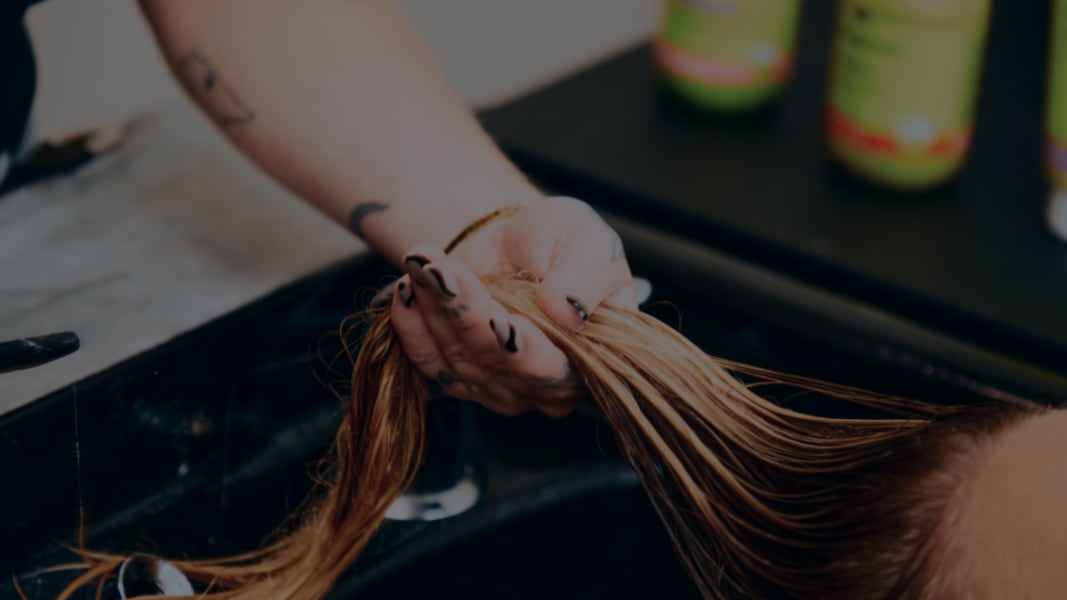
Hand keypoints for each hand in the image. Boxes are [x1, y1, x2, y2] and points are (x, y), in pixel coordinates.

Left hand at [388, 196, 635, 416]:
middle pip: (496, 364)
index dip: (527, 354)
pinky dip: (410, 323)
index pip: (555, 374)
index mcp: (586, 363)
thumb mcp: (593, 245)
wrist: (520, 237)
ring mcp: (494, 382)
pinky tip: (406, 286)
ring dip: (433, 306)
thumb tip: (567, 312)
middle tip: (442, 272)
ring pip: (456, 356)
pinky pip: (425, 356)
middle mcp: (540, 386)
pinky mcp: (455, 369)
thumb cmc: (566, 241)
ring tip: (422, 260)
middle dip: (467, 316)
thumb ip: (586, 280)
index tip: (502, 322)